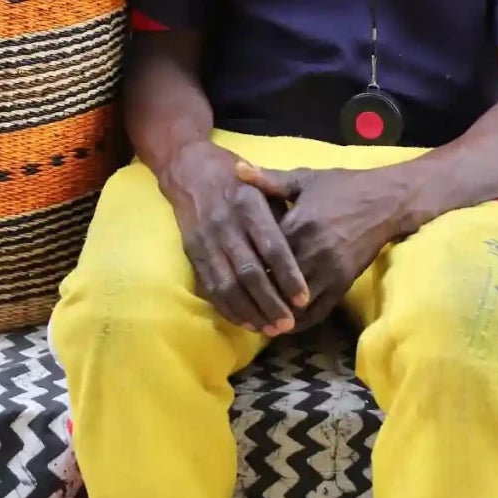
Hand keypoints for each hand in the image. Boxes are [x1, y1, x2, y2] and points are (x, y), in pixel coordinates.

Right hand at [158, 141, 309, 335]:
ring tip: (270, 328)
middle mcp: (227, 224)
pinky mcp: (193, 252)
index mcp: (249, 205)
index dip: (288, 275)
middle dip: (270, 302)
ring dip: (249, 311)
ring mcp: (207, 240)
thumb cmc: (238, 180)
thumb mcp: (265, 186)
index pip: (272, 247)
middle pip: (250, 272)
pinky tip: (245, 321)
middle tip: (289, 324)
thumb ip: (284, 216)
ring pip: (228, 285)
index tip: (304, 298)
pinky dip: (228, 307)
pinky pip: (210, 286)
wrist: (190, 168)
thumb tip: (308, 250)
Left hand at [234, 164, 402, 329]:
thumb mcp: (304, 178)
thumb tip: (236, 169)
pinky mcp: (344, 284)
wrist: (385, 201)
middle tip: (234, 304)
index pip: (263, 253)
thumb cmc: (341, 187)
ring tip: (254, 320)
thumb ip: (268, 179)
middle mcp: (313, 251)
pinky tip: (284, 325)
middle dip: (255, 295)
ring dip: (275, 313)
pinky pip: (319, 311)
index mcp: (298, 224)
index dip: (243, 266)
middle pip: (276, 283)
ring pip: (295, 303)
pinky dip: (300, 321)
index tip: (225, 272)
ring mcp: (330, 271)